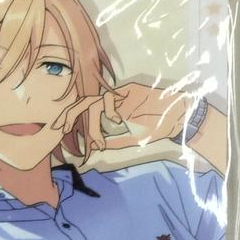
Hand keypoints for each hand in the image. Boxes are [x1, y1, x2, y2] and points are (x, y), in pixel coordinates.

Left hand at [54, 84, 192, 153]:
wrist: (178, 117)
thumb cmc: (154, 128)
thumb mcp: (128, 140)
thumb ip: (110, 143)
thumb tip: (90, 150)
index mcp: (108, 113)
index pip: (84, 114)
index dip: (71, 121)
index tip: (61, 134)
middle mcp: (111, 102)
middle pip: (83, 103)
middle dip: (69, 115)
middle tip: (62, 129)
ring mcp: (119, 95)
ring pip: (94, 103)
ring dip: (92, 124)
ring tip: (97, 139)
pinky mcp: (129, 89)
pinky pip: (109, 99)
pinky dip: (109, 113)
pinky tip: (118, 122)